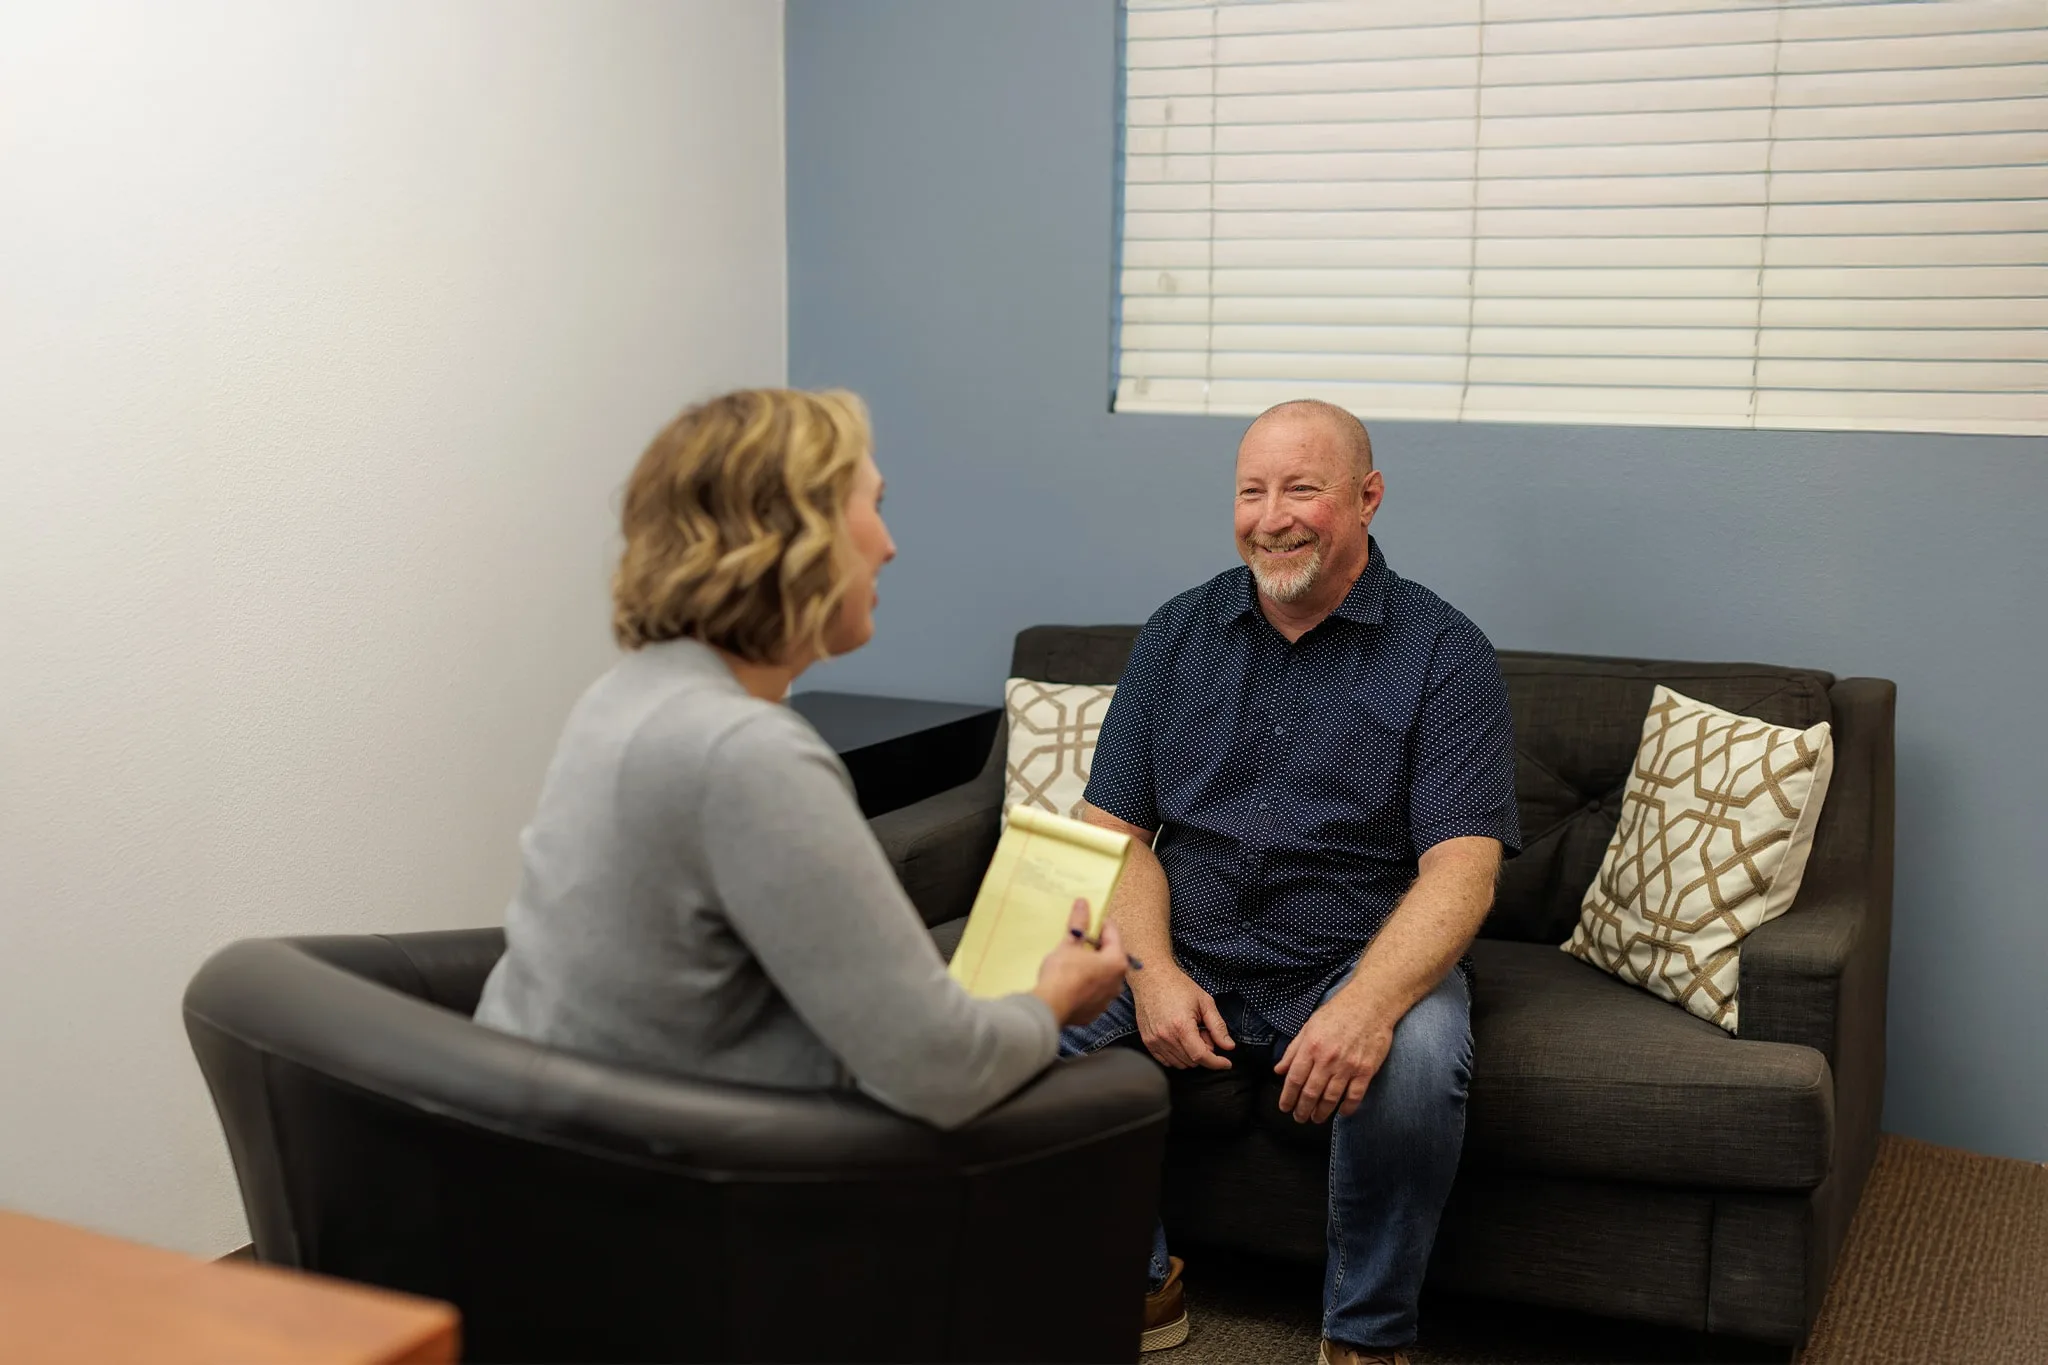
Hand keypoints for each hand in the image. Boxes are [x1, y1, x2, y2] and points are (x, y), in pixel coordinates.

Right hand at [1031, 899, 1130, 1027]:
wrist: (1050, 1007)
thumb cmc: (1063, 972)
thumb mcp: (1070, 944)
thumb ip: (1079, 923)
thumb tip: (1083, 903)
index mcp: (1116, 962)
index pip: (1112, 934)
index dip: (1100, 923)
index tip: (1089, 918)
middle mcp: (1118, 982)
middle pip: (1109, 956)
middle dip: (1096, 947)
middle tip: (1079, 940)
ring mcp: (1107, 1000)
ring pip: (1102, 977)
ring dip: (1092, 968)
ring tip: (1073, 961)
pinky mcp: (1094, 1012)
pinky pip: (1093, 993)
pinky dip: (1085, 986)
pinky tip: (1070, 982)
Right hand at [1131, 964, 1234, 1069]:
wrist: (1151, 977)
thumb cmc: (1177, 985)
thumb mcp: (1205, 1002)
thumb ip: (1218, 1027)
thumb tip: (1228, 1046)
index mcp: (1181, 1026)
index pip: (1201, 1056)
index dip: (1217, 1063)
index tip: (1226, 1063)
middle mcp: (1165, 1036)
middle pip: (1192, 1061)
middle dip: (1204, 1051)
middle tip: (1203, 1031)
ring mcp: (1154, 1040)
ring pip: (1180, 1063)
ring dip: (1190, 1053)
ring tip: (1190, 1032)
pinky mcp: (1147, 1041)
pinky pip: (1166, 1060)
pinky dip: (1177, 1055)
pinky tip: (1180, 1038)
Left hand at [1274, 988, 1393, 1123]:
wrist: (1370, 1004)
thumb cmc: (1337, 1013)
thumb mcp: (1309, 1027)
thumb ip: (1293, 1050)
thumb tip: (1279, 1070)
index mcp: (1311, 1047)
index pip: (1294, 1079)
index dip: (1288, 1097)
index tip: (1285, 1108)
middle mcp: (1327, 1059)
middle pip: (1311, 1092)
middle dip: (1303, 1109)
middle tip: (1299, 1118)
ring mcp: (1348, 1066)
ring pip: (1331, 1098)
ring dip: (1322, 1112)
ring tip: (1316, 1119)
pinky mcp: (1366, 1070)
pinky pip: (1355, 1096)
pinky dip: (1347, 1108)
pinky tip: (1341, 1113)